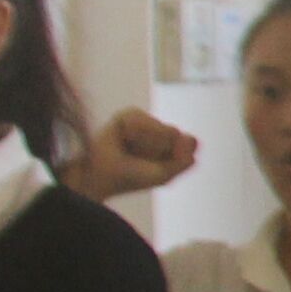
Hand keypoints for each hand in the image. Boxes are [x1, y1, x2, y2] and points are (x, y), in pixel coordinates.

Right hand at [65, 107, 202, 200]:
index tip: (158, 166)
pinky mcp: (129, 114)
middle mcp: (161, 131)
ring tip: (129, 148)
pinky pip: (142, 120)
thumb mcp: (163, 175)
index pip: (190, 142)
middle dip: (158, 150)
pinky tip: (123, 138)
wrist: (100, 175)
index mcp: (174, 146)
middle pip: (175, 133)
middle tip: (139, 158)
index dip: (175, 155)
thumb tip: (191, 139)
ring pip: (158, 126)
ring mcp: (146, 122)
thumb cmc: (131, 177)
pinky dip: (134, 132)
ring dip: (146, 143)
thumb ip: (183, 161)